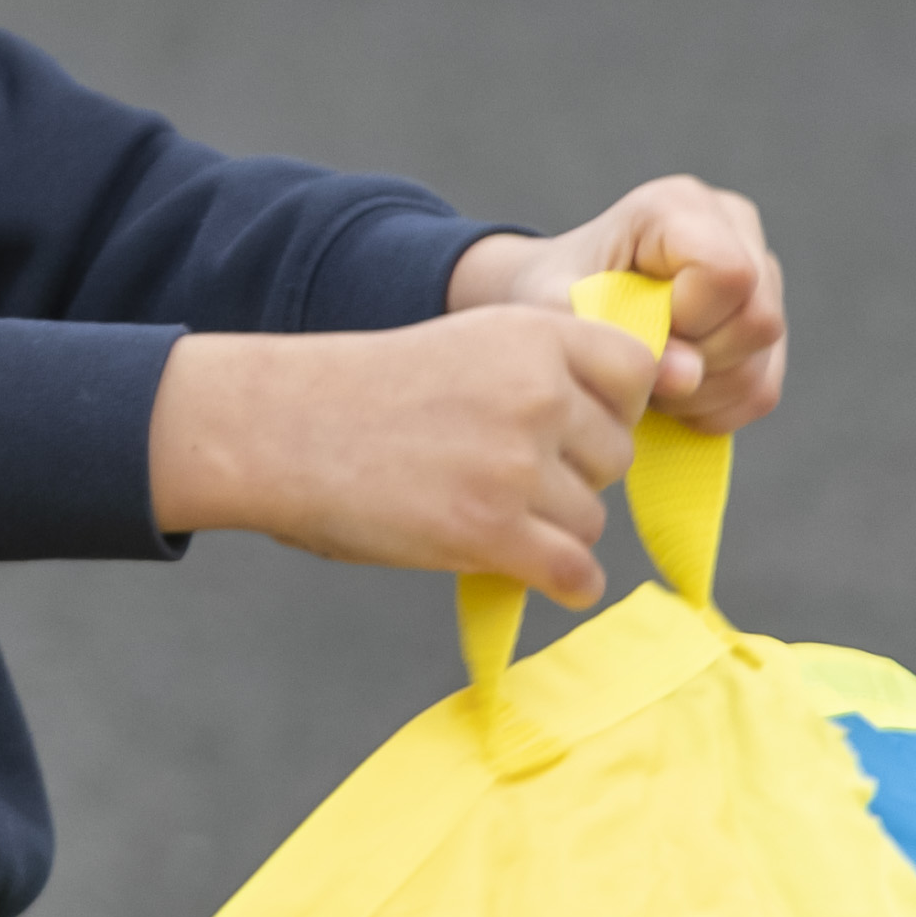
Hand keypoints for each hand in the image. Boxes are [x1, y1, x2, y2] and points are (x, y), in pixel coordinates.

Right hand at [149, 311, 663, 605]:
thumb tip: (622, 431)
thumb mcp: (466, 346)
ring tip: (481, 514)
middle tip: (498, 475)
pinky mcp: (494, 530)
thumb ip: (543, 370)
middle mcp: (538, 393)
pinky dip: (560, 581)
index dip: (605, 406)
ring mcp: (517, 464)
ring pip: (590, 518)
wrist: (278, 429)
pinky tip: (524, 569)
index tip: (559, 423)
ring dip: (550, 530)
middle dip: (571, 474)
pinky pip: (575, 572)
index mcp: (534, 334)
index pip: (636, 374)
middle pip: (614, 455)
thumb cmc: (366, 394)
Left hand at [447, 175, 788, 433]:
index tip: (636, 327)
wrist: (559, 300)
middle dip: (695, 362)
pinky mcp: (765, 322)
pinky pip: (762, 389)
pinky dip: (711, 408)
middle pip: (758, 320)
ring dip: (699, 391)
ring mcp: (760, 273)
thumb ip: (612, 335)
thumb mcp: (553, 307)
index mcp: (679, 206)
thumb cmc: (553, 293)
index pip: (727, 274)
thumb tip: (688, 376)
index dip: (688, 319)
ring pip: (763, 360)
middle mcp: (732, 226)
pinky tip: (668, 395)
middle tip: (637, 364)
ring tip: (646, 377)